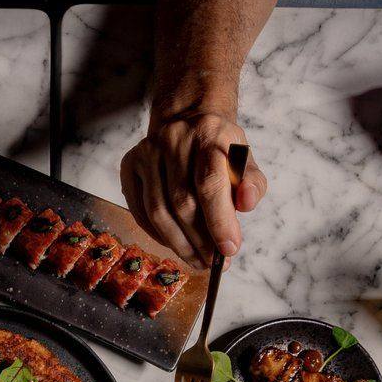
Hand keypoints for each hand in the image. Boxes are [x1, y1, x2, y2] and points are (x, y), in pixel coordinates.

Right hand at [119, 111, 267, 268]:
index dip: (219, 221)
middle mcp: (174, 140)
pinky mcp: (129, 165)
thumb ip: (252, 182)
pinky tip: (174, 244)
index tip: (229, 250)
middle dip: (199, 240)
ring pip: (158, 211)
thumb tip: (247, 203)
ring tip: (196, 260)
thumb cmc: (218, 146)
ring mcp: (147, 152)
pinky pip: (140, 211)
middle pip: (182, 202)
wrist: (186, 119)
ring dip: (178, 243)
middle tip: (213, 262)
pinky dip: (157, 234)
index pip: (210, 184)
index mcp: (209, 135)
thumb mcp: (243, 157)